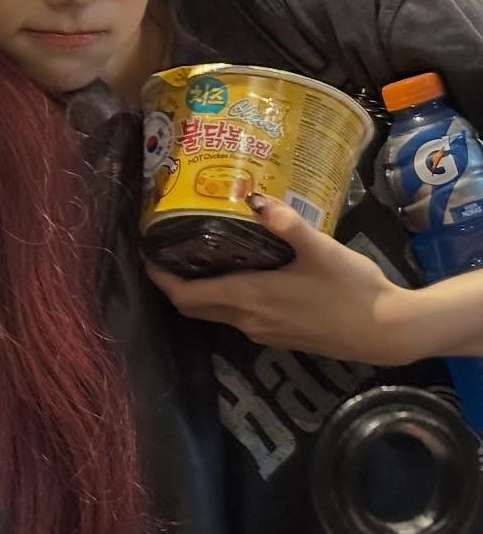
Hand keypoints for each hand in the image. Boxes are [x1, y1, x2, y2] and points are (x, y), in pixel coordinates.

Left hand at [146, 192, 419, 365]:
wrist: (386, 332)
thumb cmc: (352, 289)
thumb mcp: (320, 249)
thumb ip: (286, 223)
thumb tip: (253, 197)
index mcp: (249, 298)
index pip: (186, 297)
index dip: (161, 280)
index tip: (147, 257)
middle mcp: (248, 320)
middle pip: (196, 308)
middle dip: (176, 284)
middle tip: (168, 252)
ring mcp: (264, 333)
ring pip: (217, 314)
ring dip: (202, 292)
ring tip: (201, 257)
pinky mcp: (280, 337)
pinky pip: (239, 318)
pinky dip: (227, 299)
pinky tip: (242, 274)